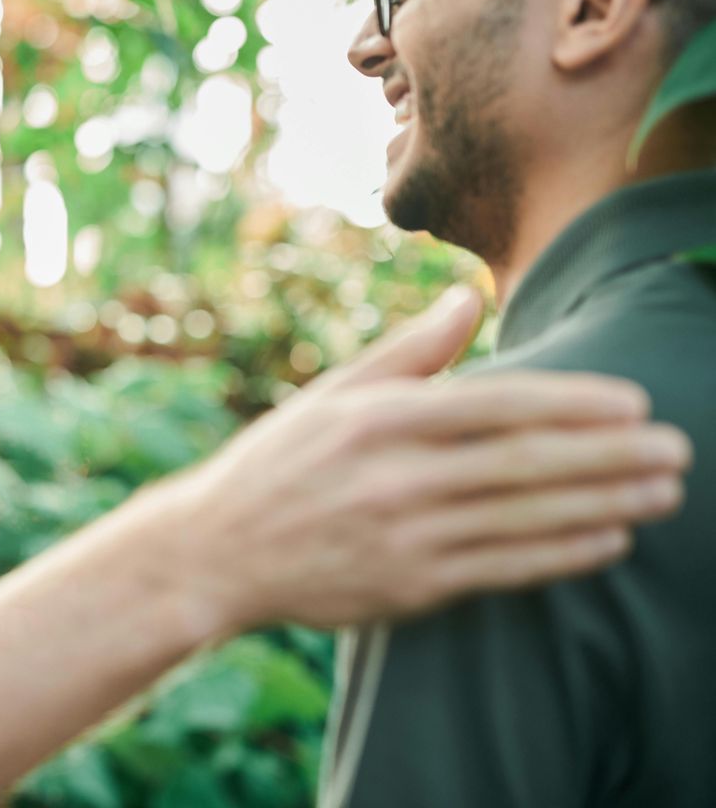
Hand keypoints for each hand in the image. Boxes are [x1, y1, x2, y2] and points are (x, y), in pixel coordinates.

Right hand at [161, 286, 689, 632]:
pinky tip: (608, 539)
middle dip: (608, 456)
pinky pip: (501, 569)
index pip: (493, 405)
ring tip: (663, 490)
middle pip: (522, 463)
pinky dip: (560, 554)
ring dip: (603, 504)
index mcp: (377, 418)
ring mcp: (402, 536)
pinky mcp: (407, 588)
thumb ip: (410, 350)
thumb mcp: (332, 395)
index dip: (569, 403)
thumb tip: (471, 296)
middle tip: (677, 448)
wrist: (214, 553)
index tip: (632, 401)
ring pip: (522, 518)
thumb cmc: (278, 464)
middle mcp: (393, 476)